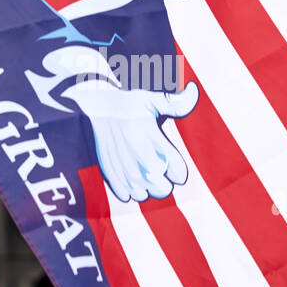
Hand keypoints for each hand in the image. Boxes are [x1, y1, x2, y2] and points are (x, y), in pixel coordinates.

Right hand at [66, 80, 199, 202]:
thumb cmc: (126, 104)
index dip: (177, 169)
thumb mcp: (151, 99)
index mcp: (153, 141)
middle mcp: (139, 160)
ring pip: (145, 195)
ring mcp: (123, 171)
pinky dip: (129, 189)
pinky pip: (126, 196)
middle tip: (156, 165)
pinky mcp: (109, 177)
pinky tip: (128, 174)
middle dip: (164, 181)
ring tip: (141, 169)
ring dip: (147, 187)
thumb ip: (176, 103)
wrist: (92, 110)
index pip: (178, 173)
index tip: (169, 158)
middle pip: (163, 189)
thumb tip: (194, 89)